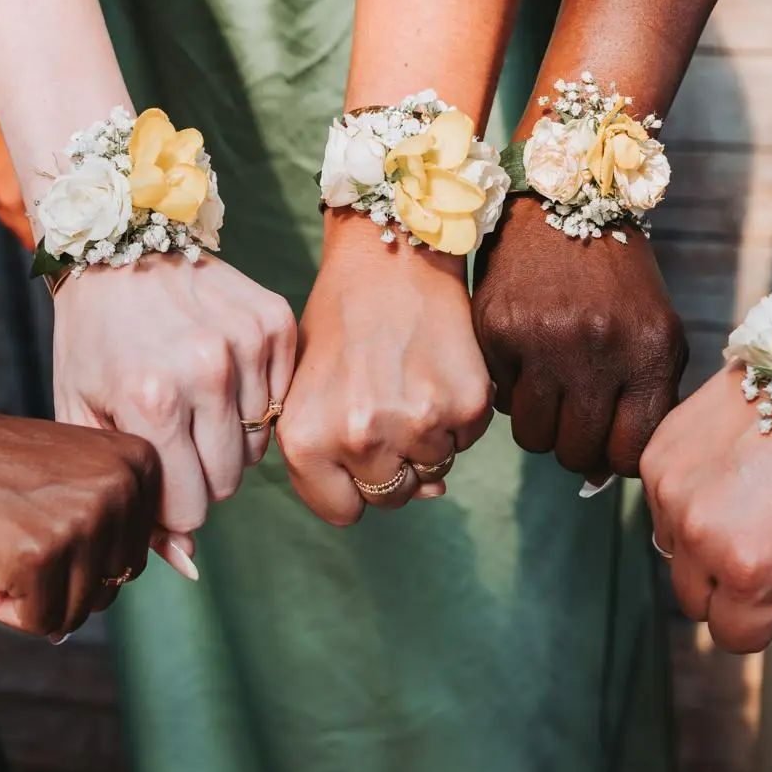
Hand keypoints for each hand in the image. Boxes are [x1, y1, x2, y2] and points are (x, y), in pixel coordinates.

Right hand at [0, 385, 161, 637]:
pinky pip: (37, 622)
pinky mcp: (40, 557)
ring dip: (26, 592)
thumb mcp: (76, 473)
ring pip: (75, 610)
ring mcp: (85, 521)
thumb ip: (130, 515)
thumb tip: (191, 565)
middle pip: (111, 587)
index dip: (78, 550)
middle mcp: (124, 487)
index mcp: (141, 462)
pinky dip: (1, 604)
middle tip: (10, 524)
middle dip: (54, 577)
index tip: (39, 506)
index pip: (135, 555)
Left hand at [53, 256, 295, 557]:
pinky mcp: (276, 322)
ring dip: (229, 437)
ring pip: (259, 446)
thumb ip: (129, 496)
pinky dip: (256, 400)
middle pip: (229, 482)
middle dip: (201, 475)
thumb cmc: (94, 340)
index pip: (192, 510)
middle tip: (174, 436)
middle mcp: (206, 372)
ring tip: (195, 398)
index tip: (156, 474)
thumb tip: (190, 566)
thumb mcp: (84, 417)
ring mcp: (248, 344)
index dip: (172, 505)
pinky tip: (222, 371)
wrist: (122, 246)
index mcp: (152, 401)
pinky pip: (282, 401)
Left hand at [277, 220, 493, 524]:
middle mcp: (358, 438)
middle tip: (386, 408)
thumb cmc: (340, 325)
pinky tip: (435, 372)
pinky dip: (457, 415)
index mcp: (306, 439)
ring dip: (427, 440)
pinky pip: (465, 441)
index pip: (344, 512)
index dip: (354, 485)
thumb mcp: (306, 391)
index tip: (357, 452)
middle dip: (393, 465)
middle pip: (391, 498)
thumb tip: (425, 491)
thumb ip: (338, 458)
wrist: (390, 259)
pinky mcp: (465, 406)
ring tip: (408, 384)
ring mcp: (416, 424)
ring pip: (432, 470)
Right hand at [473, 196, 686, 482]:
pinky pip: (502, 400)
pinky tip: (526, 357)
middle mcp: (598, 349)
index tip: (609, 443)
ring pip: (534, 437)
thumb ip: (647, 398)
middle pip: (578, 452)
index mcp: (650, 352)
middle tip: (574, 421)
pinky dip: (513, 390)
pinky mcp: (498, 331)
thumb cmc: (617, 277)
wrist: (564, 201)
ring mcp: (544, 342)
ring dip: (542, 426)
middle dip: (576, 447)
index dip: (616, 459)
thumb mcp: (654, 329)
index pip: (629, 452)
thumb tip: (612, 473)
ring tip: (550, 393)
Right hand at [640, 365, 771, 652]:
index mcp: (750, 571)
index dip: (756, 622)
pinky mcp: (655, 460)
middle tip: (759, 544)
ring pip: (672, 554)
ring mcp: (670, 496)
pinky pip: (660, 507)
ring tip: (743, 500)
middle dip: (724, 588)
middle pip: (693, 602)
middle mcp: (699, 537)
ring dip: (700, 542)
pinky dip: (686, 500)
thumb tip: (754, 624)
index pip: (731, 638)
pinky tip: (724, 472)